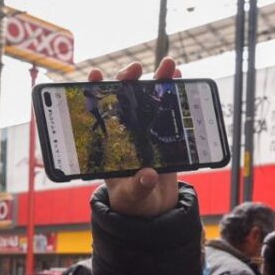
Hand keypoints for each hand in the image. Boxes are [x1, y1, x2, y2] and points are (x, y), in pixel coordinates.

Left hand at [92, 58, 181, 217]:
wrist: (153, 209)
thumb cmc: (133, 201)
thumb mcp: (132, 197)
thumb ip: (138, 187)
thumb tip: (148, 175)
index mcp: (108, 143)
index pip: (96, 112)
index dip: (93, 91)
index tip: (94, 74)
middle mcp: (125, 131)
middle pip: (123, 98)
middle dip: (128, 79)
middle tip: (136, 69)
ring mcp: (144, 130)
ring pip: (148, 99)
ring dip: (157, 79)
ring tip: (169, 65)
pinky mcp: (163, 134)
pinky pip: (168, 109)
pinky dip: (174, 93)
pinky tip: (181, 78)